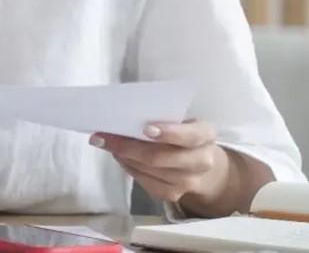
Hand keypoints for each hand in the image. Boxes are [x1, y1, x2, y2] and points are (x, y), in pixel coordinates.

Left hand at [90, 120, 263, 216]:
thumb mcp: (181, 119)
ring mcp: (188, 182)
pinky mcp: (173, 194)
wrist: (200, 163)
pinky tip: (119, 156)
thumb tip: (124, 114)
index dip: (169, 133)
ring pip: (149, 170)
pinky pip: (145, 182)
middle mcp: (201, 161)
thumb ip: (161, 116)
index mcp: (205, 134)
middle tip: (103, 136)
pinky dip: (128, 167)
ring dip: (123, 156)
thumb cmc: (183, 132)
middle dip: (128, 146)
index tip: (145, 128)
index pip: (190, 135)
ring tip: (105, 143)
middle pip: (161, 157)